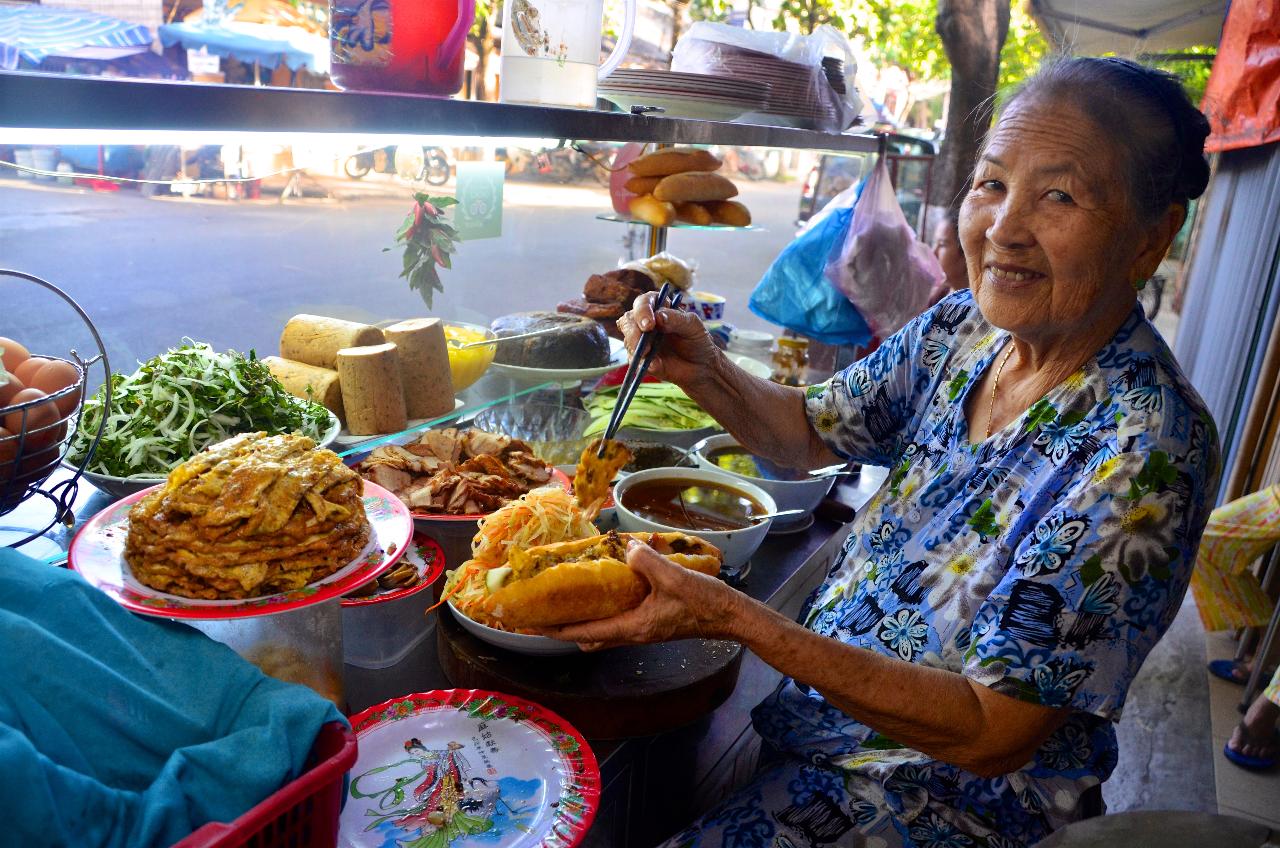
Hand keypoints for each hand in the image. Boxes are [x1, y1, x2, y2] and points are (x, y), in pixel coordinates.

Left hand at [535, 539, 739, 649]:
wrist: (730, 616)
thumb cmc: (703, 602)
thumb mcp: (674, 578)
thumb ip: (647, 562)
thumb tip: (626, 548)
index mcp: (634, 627)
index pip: (587, 633)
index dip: (559, 630)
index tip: (536, 624)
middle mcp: (635, 633)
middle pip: (590, 636)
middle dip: (568, 626)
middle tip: (549, 609)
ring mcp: (644, 629)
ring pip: (605, 629)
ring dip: (586, 618)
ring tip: (570, 598)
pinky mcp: (653, 621)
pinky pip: (620, 618)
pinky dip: (607, 608)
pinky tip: (607, 587)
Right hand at [617, 291, 721, 387]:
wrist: (701, 367)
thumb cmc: (697, 341)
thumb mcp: (692, 326)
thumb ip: (676, 319)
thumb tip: (658, 316)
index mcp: (658, 308)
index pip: (644, 302)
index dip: (642, 310)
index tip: (649, 324)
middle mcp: (646, 322)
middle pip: (629, 321)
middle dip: (633, 331)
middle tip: (644, 343)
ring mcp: (641, 341)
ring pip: (628, 340)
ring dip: (635, 348)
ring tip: (648, 355)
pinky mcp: (641, 359)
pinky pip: (635, 360)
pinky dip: (642, 363)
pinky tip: (655, 365)